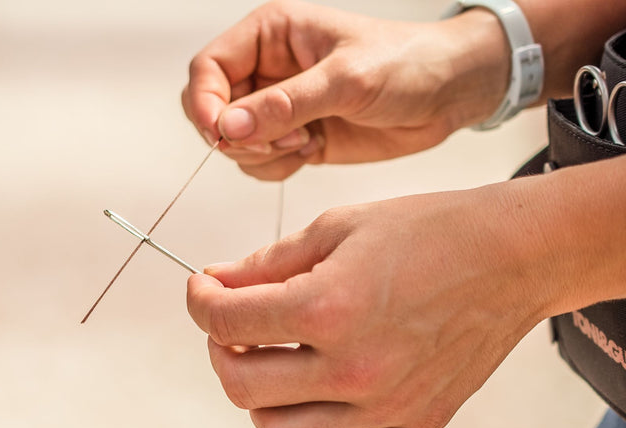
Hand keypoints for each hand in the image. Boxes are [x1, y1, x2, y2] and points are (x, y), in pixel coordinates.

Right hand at [182, 0, 507, 179]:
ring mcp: (280, 106)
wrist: (448, 93)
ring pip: (235, 141)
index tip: (221, 130)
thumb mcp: (346, 78)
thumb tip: (231, 125)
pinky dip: (277, 168)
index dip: (205, 101)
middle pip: (213, 109)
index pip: (209, 67)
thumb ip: (286, 103)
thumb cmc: (407, 62)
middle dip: (236, 134)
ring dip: (261, 154)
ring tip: (304, 142)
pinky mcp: (294, 136)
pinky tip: (311, 151)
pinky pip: (260, 163)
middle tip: (276, 142)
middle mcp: (268, 70)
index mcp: (271, 35)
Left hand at [187, 184, 547, 427]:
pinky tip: (318, 403)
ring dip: (260, 402)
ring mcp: (387, 405)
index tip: (203, 290)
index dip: (200, 301)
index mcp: (329, 307)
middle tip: (232, 326)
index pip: (226, 322)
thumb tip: (218, 283)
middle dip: (220, 350)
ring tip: (274, 365)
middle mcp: (355, 368)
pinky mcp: (417, 424)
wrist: (511, 255)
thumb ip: (267, 263)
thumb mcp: (337, 227)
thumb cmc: (430, 231)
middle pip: (242, 387)